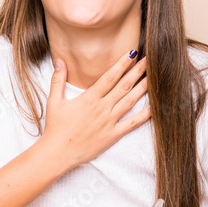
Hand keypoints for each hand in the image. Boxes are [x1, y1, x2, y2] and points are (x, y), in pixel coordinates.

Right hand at [40, 51, 151, 169]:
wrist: (58, 153)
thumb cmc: (55, 128)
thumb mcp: (54, 101)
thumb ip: (58, 79)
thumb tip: (59, 60)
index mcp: (89, 98)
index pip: (109, 77)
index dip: (122, 64)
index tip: (132, 53)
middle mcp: (102, 108)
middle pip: (124, 86)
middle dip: (137, 72)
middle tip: (149, 60)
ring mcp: (109, 122)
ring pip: (130, 101)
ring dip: (142, 88)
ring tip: (153, 77)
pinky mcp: (112, 135)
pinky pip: (131, 124)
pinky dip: (143, 116)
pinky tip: (152, 107)